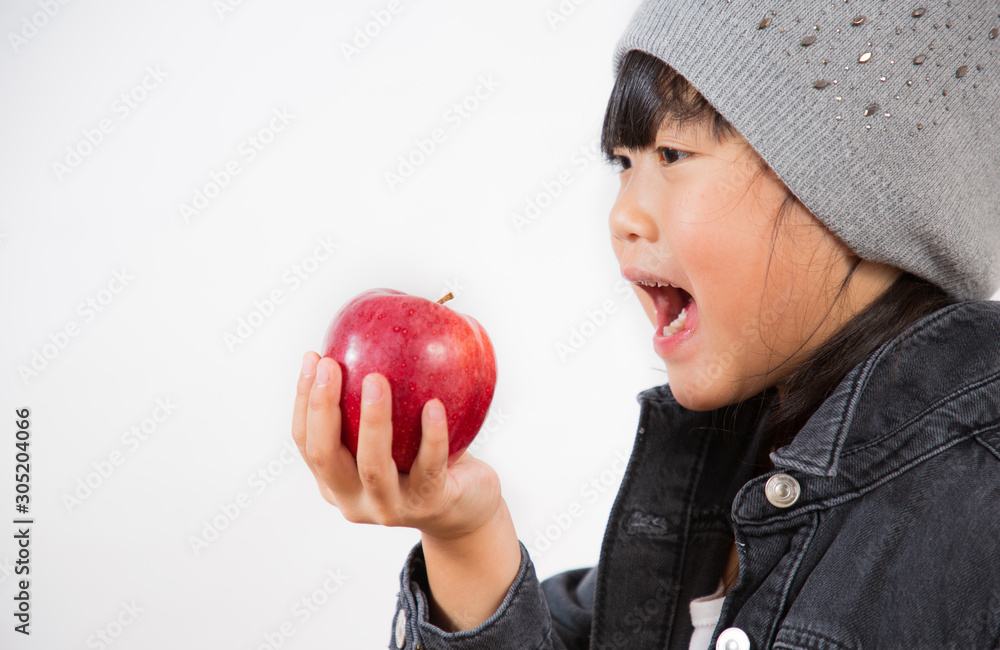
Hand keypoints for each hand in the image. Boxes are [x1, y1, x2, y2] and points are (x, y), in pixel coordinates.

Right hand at [291, 351, 503, 539]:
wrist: (466, 507)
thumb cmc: (421, 458)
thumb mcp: (390, 435)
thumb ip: (370, 400)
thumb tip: (363, 332)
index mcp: (335, 482)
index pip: (306, 440)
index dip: (303, 399)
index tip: (313, 357)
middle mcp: (354, 500)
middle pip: (324, 456)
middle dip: (323, 408)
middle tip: (333, 364)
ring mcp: (391, 507)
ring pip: (373, 466)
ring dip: (372, 420)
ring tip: (375, 379)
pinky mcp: (429, 504)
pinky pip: (429, 466)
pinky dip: (431, 435)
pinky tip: (434, 404)